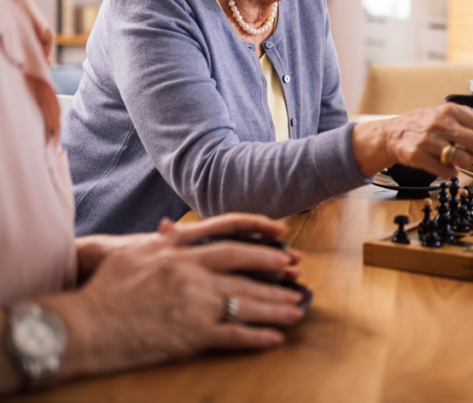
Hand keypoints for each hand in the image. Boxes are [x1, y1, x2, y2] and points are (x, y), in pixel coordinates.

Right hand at [47, 219, 304, 378]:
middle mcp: (191, 272)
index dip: (260, 236)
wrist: (82, 326)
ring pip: (247, 302)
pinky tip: (275, 338)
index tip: (283, 237)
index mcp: (179, 250)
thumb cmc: (102, 290)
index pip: (229, 237)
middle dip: (275, 273)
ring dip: (276, 307)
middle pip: (245, 269)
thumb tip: (170, 228)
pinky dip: (257, 337)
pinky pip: (234, 335)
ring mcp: (194, 303)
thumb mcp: (132, 254)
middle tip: (297, 277)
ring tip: (297, 309)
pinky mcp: (191, 334)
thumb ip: (160, 241)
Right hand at [355, 103, 472, 178]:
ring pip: (463, 159)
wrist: (391, 134)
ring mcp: (428, 139)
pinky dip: (451, 173)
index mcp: (451, 110)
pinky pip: (446, 171)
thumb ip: (470, 129)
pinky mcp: (418, 155)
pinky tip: (445, 165)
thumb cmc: (424, 126)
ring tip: (455, 158)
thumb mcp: (446, 118)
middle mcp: (441, 123)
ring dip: (465, 164)